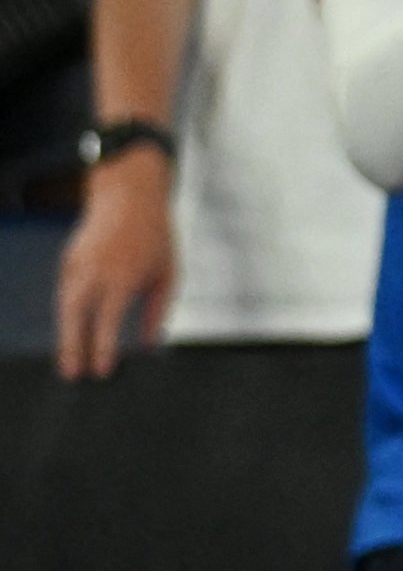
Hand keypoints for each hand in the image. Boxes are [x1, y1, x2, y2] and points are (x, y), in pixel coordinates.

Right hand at [52, 150, 171, 379]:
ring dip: (66, 334)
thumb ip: (158, 309)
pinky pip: (65, 293)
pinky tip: (73, 332)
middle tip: (71, 374)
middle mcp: (94, 273)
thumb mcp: (168, 271)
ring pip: (65, 307)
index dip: (103, 349)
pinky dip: (67, 314)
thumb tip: (149, 342)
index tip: (102, 371)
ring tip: (69, 361)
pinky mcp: (68, 261)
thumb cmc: (155, 235)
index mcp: (121, 277)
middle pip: (75, 318)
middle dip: (72, 348)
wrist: (129, 196)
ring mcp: (76, 266)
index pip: (107, 321)